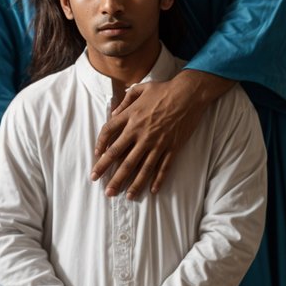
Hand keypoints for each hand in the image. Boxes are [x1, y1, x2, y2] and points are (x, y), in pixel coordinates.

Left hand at [91, 71, 231, 198]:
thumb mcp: (140, 89)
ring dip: (132, 183)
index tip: (97, 156)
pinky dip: (158, 180)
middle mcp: (140, 132)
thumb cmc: (164, 89)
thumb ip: (125, 100)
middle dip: (110, 174)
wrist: (188, 94)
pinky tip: (153, 191)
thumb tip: (114, 113)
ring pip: (141, 167)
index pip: (108, 133)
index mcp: (131, 117)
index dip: (100, 146)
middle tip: (102, 187)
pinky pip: (163, 167)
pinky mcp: (171, 147)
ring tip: (125, 196)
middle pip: (120, 157)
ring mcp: (156, 142)